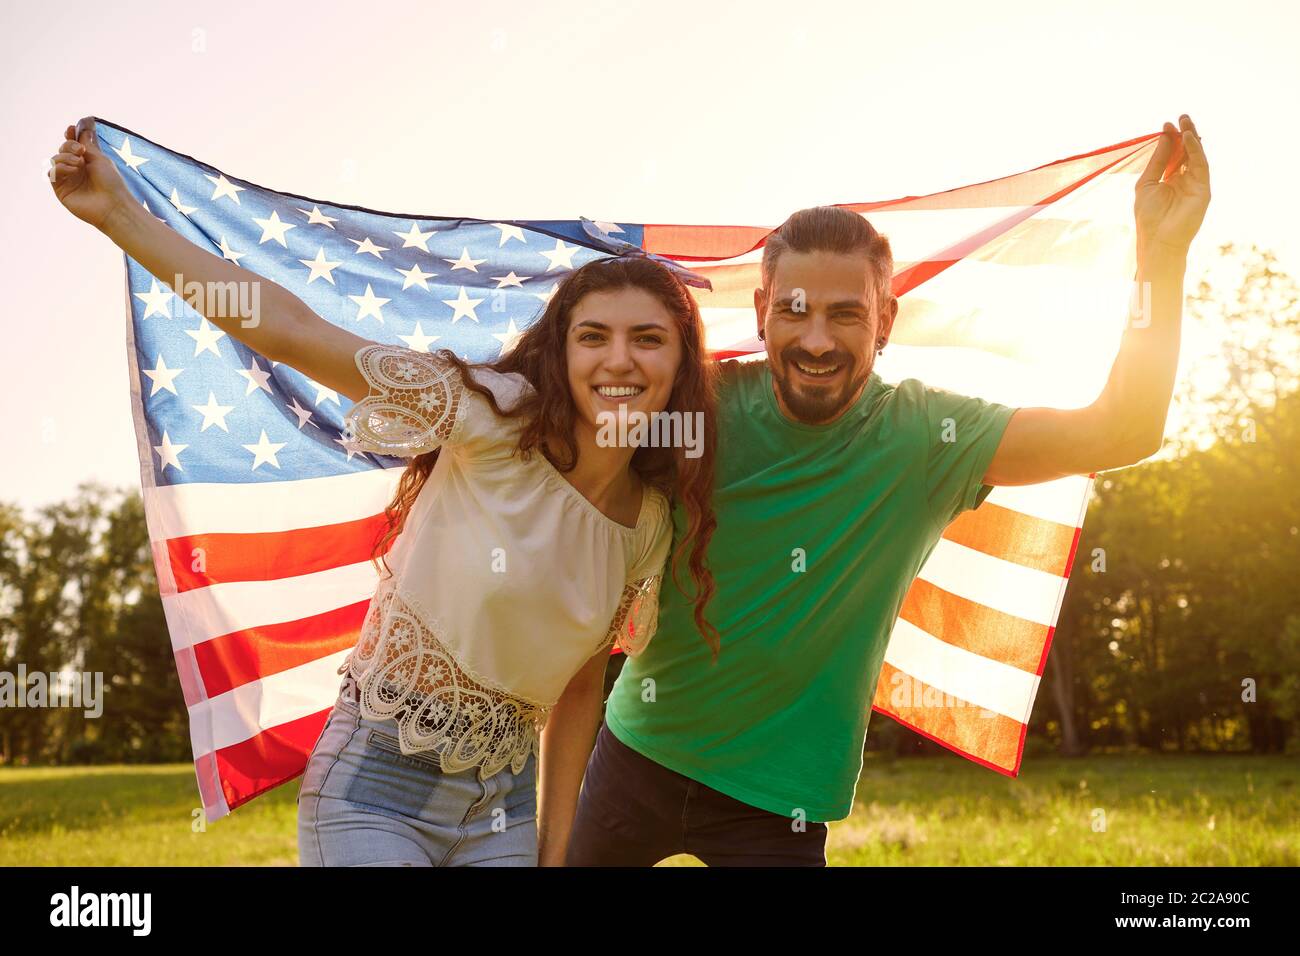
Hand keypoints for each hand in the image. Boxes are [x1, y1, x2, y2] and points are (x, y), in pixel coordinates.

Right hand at [48, 117, 133, 230]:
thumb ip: (88, 144)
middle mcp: (76, 169)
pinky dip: (60, 168)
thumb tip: (85, 128)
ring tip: (79, 163)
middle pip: (63, 149)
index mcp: (87, 161)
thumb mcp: (100, 159)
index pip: (74, 145)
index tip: (71, 129)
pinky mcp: (61, 189)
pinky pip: (52, 172)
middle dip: (69, 145)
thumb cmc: (112, 183)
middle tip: (80, 150)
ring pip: (55, 159)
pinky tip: (73, 170)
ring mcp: (68, 179)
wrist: (113, 206)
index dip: (71, 136)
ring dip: (65, 156)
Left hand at [1134, 114, 1210, 260]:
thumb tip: (1164, 136)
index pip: (1173, 155)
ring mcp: (1195, 184)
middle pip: (1186, 153)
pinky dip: (1195, 150)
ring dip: (1192, 138)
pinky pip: (1201, 164)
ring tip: (1186, 121)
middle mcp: (1183, 180)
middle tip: (1181, 117)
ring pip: (1196, 156)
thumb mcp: (1147, 182)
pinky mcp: (1203, 188)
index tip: (1165, 125)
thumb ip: (1157, 160)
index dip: (1170, 140)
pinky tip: (1187, 138)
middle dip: (1184, 134)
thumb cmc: (1148, 215)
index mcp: (1169, 180)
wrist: (1157, 238)